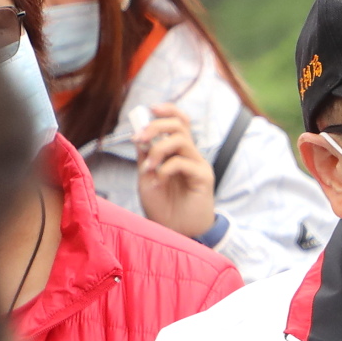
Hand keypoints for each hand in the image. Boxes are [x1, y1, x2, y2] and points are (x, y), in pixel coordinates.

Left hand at [134, 105, 218, 238]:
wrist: (176, 232)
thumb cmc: (162, 206)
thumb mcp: (147, 176)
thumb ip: (146, 156)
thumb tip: (140, 134)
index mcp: (178, 152)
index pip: (179, 121)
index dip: (167, 110)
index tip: (150, 109)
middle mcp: (190, 155)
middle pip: (179, 124)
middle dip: (155, 126)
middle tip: (138, 139)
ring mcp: (198, 165)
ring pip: (180, 140)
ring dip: (157, 150)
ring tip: (148, 169)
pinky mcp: (203, 177)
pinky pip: (182, 162)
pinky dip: (164, 169)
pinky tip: (158, 182)